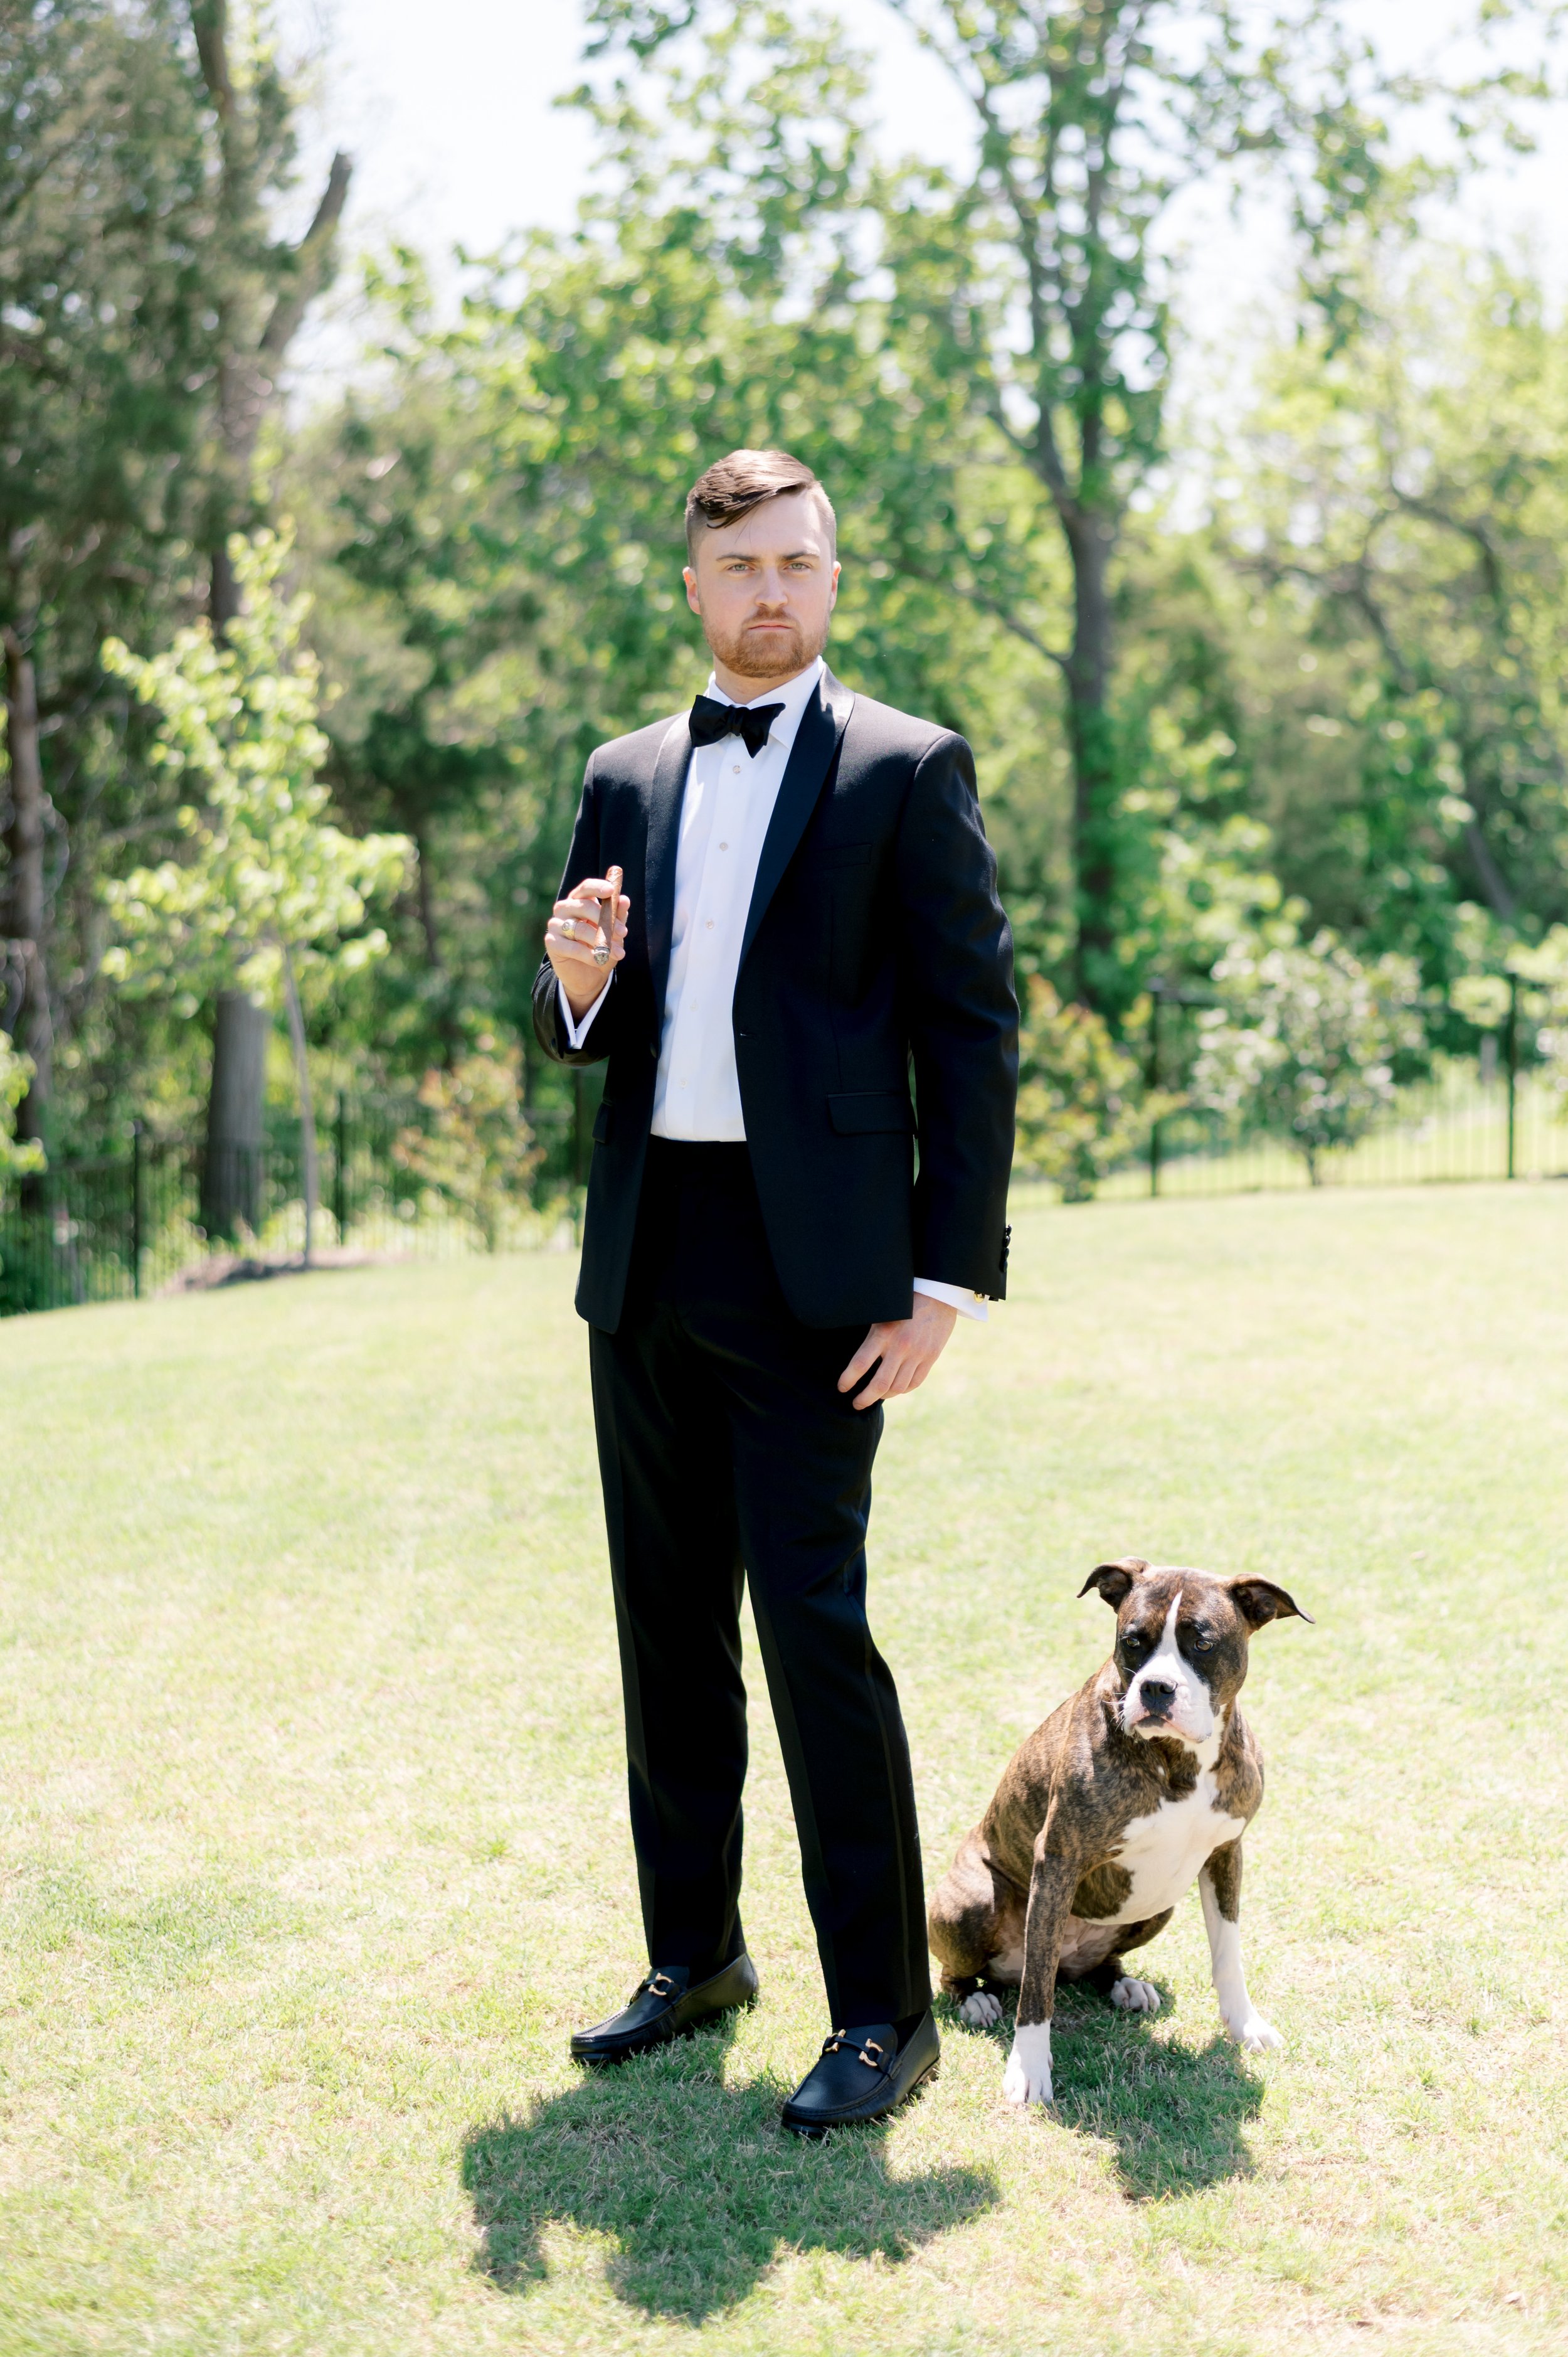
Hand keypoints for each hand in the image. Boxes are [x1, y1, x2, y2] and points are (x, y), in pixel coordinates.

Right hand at [545, 869, 628, 1017]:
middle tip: (623, 932)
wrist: (590, 975)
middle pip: (584, 906)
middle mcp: (564, 909)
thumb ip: (618, 916)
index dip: (597, 887)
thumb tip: (624, 900)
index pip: (586, 888)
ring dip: (602, 941)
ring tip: (618, 953)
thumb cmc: (602, 947)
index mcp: (579, 900)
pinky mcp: (551, 942)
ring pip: (580, 929)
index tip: (611, 890)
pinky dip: (589, 955)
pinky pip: (572, 947)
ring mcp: (555, 924)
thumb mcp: (614, 932)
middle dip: (606, 920)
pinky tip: (600, 960)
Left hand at [837, 1292, 957, 1409]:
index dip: (848, 1380)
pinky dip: (902, 1390)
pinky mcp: (931, 1358)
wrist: (938, 1294)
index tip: (842, 1387)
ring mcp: (918, 1354)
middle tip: (856, 1404)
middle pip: (880, 1384)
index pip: (861, 1364)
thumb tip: (858, 1358)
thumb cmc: (904, 1301)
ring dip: (884, 1396)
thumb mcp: (883, 1313)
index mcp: (884, 1334)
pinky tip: (895, 1389)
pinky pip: (914, 1383)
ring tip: (876, 1396)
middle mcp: (900, 1347)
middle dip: (864, 1399)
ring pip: (898, 1388)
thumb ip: (872, 1336)